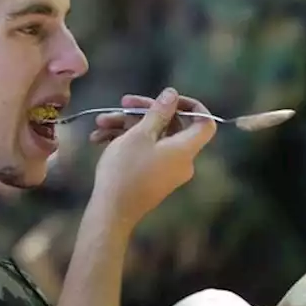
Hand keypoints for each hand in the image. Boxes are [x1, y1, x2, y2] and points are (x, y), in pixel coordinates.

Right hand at [89, 88, 216, 226]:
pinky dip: (126, 142)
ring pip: (152, 138)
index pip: (205, 122)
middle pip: (171, 126)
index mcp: (185, 149)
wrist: (112, 211)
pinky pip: (145, 152)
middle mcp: (181, 160)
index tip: (168, 99)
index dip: (192, 106)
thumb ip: (158, 112)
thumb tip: (172, 94)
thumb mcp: (140, 134)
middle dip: (143, 112)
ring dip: (127, 126)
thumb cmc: (126, 170)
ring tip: (100, 122)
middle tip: (122, 103)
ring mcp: (167, 170)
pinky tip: (99, 139)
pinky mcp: (152, 177)